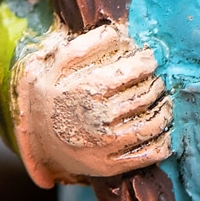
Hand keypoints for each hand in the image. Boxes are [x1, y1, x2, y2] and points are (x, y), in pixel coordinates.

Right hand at [12, 20, 171, 186]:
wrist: (35, 138)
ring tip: (164, 104)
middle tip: (157, 82)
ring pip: (151, 125)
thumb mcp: (57, 64)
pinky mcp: (108, 166)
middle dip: (156, 86)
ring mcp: (104, 147)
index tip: (149, 60)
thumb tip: (118, 33)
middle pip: (145, 96)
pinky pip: (147, 155)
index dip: (146, 63)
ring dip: (164, 112)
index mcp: (87, 90)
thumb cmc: (50, 95)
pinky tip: (163, 134)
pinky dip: (163, 144)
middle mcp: (98, 119)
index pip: (133, 71)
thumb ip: (86, 44)